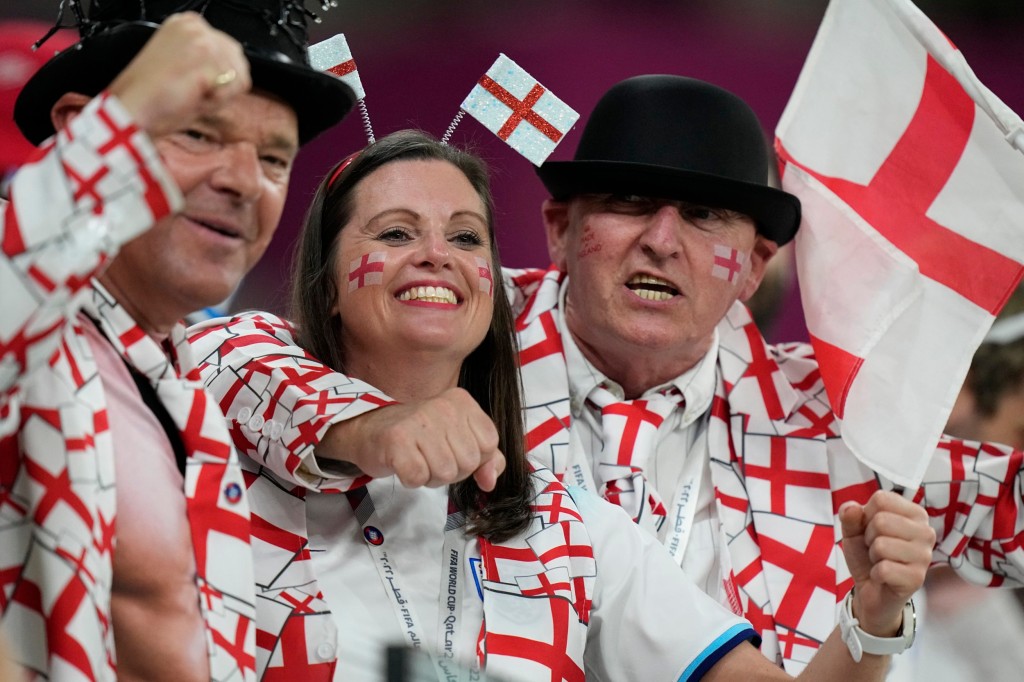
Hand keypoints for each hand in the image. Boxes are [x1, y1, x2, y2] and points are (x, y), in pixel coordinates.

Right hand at [107, 12, 250, 136]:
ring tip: (189, 94)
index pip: (231, 53)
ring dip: (219, 95)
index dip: (219, 78)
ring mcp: (201, 38)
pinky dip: (218, 100)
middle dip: (222, 86)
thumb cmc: (153, 96)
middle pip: (239, 64)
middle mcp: (195, 25)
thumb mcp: (186, 68)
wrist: (132, 109)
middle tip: (191, 92)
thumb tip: (238, 71)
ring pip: (238, 76)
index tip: (193, 83)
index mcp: (187, 24)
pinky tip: (193, 96)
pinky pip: (234, 86)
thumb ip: (211, 62)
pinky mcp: (205, 54)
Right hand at [327, 387, 505, 491]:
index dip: (473, 459)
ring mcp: (420, 422)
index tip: (452, 450)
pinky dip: (411, 480)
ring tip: (417, 459)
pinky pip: (419, 478)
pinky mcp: (398, 441)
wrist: (368, 429)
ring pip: (446, 473)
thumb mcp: (458, 438)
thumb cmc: (418, 436)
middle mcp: (443, 406)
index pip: (489, 444)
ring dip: (430, 476)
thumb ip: (485, 458)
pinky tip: (404, 464)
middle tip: (430, 456)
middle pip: (468, 462)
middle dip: (451, 470)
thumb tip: (491, 481)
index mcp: (462, 402)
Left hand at [839, 491, 934, 635]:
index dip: (866, 515)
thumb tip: (851, 507)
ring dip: (873, 556)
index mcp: (914, 513)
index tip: (872, 530)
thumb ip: (850, 516)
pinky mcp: (917, 578)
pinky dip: (875, 573)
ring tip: (881, 561)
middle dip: (868, 537)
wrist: (872, 591)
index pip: (882, 499)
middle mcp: (926, 532)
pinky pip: (883, 568)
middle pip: (881, 520)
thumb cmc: (868, 554)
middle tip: (876, 549)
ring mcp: (925, 556)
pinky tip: (883, 577)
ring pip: (881, 544)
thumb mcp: (853, 531)